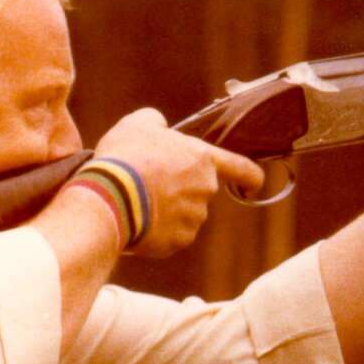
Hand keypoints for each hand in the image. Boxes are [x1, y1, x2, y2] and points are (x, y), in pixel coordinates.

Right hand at [93, 108, 265, 257]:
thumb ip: (157, 122)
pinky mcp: (177, 241)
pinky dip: (156, 230)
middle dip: (179, 190)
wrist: (110, 197)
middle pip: (199, 192)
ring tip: (136, 201)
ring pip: (183, 215)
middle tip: (149, 183)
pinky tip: (137, 218)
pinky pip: (170, 236)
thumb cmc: (126, 156)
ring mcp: (193, 219)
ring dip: (166, 210)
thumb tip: (161, 128)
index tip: (254, 183)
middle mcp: (205, 191)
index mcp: (203, 159)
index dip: (251, 176)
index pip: (242, 168)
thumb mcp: (138, 123)